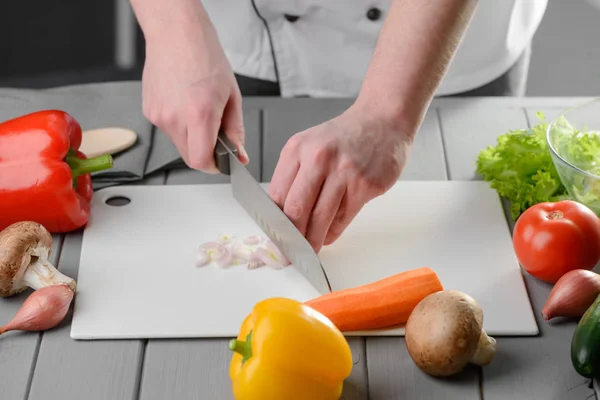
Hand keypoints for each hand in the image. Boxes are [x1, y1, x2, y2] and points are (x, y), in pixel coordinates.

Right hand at [141, 21, 248, 171]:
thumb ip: (235, 130)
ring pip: (179, 144)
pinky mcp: (149, 111)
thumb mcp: (232, 95)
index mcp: (199, 114)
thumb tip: (239, 154)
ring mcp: (158, 116)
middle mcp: (175, 118)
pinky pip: (168, 130)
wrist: (177, 34)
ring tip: (198, 109)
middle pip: (189, 156)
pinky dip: (179, 124)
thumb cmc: (205, 56)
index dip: (214, 166)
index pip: (201, 161)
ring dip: (192, 137)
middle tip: (215, 132)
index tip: (222, 162)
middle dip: (205, 152)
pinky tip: (184, 103)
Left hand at [268, 103, 413, 252]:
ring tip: (308, 252)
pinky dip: (333, 232)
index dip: (274, 223)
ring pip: (320, 219)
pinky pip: (344, 218)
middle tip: (287, 255)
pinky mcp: (366, 185)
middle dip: (290, 239)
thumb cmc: (343, 138)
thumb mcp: (309, 147)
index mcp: (297, 149)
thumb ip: (294, 177)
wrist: (382, 121)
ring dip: (312, 241)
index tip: (273, 239)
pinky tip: (328, 235)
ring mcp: (344, 172)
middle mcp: (318, 158)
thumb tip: (283, 217)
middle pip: (296, 210)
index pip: (277, 195)